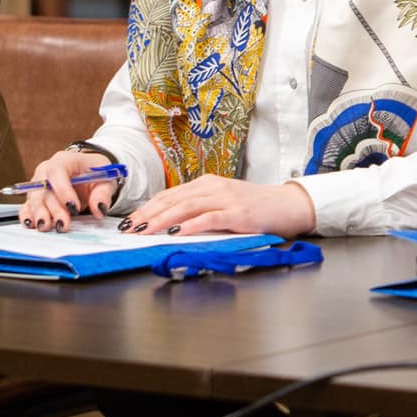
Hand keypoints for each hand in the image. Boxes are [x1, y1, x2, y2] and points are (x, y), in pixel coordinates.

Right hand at [19, 148, 122, 231]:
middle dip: (53, 209)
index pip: (57, 171)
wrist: (86, 174)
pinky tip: (33, 225)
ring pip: (33, 199)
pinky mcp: (35, 198)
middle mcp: (46, 171)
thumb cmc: (94, 172)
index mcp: (64, 160)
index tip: (74, 207)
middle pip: (43, 188)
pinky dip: (28, 217)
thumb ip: (103, 193)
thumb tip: (99, 208)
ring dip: (40, 215)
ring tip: (47, 227)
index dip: (63, 190)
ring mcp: (38, 185)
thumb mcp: (105, 178)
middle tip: (63, 224)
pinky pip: (26, 207)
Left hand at [119, 175, 314, 239]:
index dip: (147, 208)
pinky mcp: (238, 213)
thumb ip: (200, 209)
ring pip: (186, 207)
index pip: (169, 195)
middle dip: (147, 215)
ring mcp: (226, 198)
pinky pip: (209, 218)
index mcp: (207, 183)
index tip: (129, 222)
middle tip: (128, 229)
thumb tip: (169, 224)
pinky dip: (191, 225)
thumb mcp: (223, 203)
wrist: (288, 205)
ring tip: (144, 231)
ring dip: (162, 220)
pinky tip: (176, 233)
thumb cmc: (256, 208)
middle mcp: (213, 187)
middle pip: (173, 200)